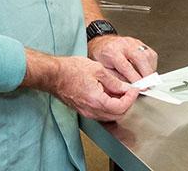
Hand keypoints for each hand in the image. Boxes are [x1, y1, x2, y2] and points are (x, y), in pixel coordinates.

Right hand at [22, 49, 138, 121]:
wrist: (54, 74)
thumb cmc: (70, 70)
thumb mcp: (98, 70)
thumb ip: (114, 82)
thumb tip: (126, 88)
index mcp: (96, 100)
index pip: (121, 107)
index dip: (131, 98)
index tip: (134, 90)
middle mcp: (92, 110)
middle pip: (117, 115)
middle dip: (126, 104)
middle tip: (129, 91)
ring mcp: (87, 112)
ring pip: (109, 116)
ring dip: (118, 106)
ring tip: (120, 91)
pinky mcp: (84, 110)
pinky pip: (101, 113)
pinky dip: (109, 106)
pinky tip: (109, 94)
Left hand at [88, 35, 158, 82]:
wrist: (102, 43)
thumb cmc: (102, 56)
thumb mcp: (103, 69)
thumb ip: (116, 78)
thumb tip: (129, 87)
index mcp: (112, 51)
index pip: (126, 66)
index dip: (135, 77)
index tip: (140, 87)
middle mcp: (124, 45)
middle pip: (140, 58)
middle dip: (146, 73)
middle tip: (149, 84)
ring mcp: (133, 42)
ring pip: (148, 54)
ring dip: (150, 69)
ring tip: (149, 79)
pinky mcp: (140, 43)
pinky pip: (150, 53)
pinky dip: (152, 63)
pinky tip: (148, 70)